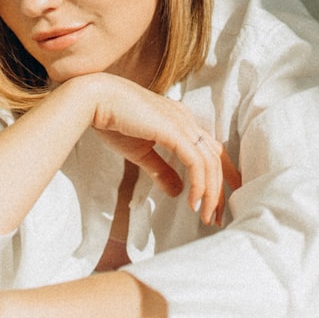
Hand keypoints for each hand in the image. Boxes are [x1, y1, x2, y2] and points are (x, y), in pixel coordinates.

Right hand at [83, 74, 241, 225]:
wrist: (95, 100)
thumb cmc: (113, 120)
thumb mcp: (142, 152)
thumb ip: (161, 170)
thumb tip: (177, 191)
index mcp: (180, 121)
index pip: (211, 149)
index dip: (222, 172)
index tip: (223, 197)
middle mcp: (186, 120)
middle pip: (215, 158)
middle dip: (219, 190)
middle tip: (217, 217)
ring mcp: (182, 124)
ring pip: (210, 163)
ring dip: (211, 193)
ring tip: (206, 216)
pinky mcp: (174, 131)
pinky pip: (196, 162)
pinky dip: (199, 185)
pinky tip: (194, 202)